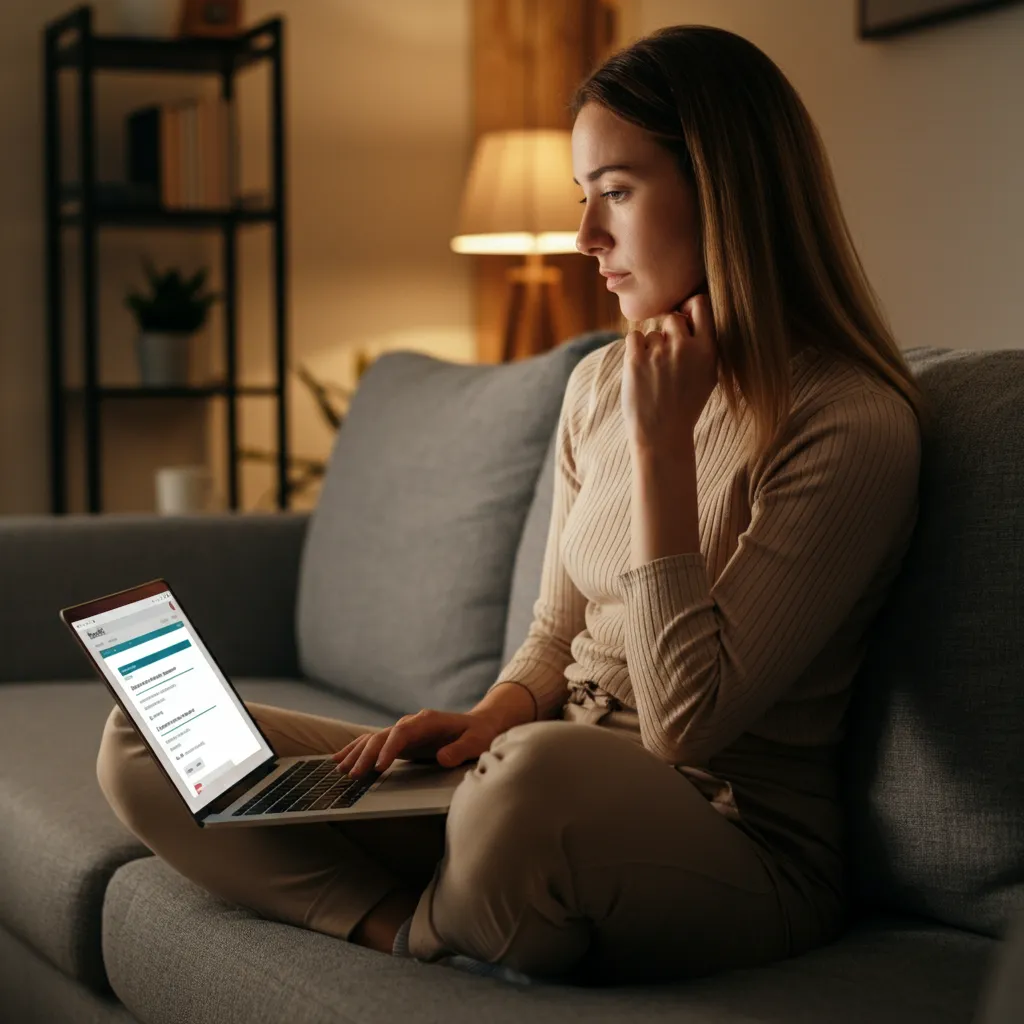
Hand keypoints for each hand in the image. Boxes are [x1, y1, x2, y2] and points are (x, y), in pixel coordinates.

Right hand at [332, 709, 501, 777]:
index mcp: (427, 721)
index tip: (379, 766)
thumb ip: (461, 749)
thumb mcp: (477, 741)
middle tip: (353, 774)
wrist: (479, 724)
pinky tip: (341, 759)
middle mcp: (412, 723)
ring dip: (357, 752)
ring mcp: (405, 731)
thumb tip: (442, 758)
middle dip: (366, 754)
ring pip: (374, 738)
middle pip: (383, 735)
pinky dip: (357, 749)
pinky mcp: (401, 741)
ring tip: (340, 768)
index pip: (402, 732)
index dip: (389, 748)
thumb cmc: (479, 733)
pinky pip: (375, 743)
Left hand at [621, 292, 719, 452]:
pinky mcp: (636, 360)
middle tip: (665, 359)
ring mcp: (660, 354)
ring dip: (651, 349)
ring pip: (652, 334)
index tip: (684, 318)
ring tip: (655, 376)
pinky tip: (641, 370)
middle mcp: (685, 348)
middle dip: (667, 334)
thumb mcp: (708, 376)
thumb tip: (691, 311)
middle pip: (672, 318)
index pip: (701, 305)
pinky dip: (635, 350)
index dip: (689, 306)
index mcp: (708, 351)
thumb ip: (704, 345)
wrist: (662, 435)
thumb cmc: (685, 406)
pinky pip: (634, 337)